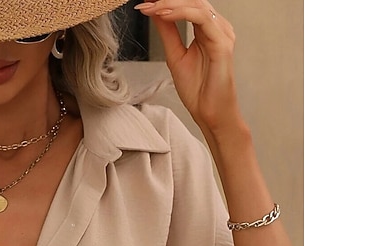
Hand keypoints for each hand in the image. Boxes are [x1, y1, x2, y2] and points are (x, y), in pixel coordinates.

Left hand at [135, 0, 242, 136]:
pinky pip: (202, 19)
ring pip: (197, 6)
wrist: (210, 113)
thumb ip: (168, 33)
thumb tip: (156, 13)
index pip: (188, 6)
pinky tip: (164, 15)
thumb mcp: (175, 56)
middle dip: (166, 0)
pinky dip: (181, 14)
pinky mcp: (222, 44)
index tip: (144, 3)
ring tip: (152, 7)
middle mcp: (217, 28)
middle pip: (193, 1)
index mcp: (208, 30)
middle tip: (145, 2)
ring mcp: (222, 34)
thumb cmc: (198, 90)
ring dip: (171, 3)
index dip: (166, 2)